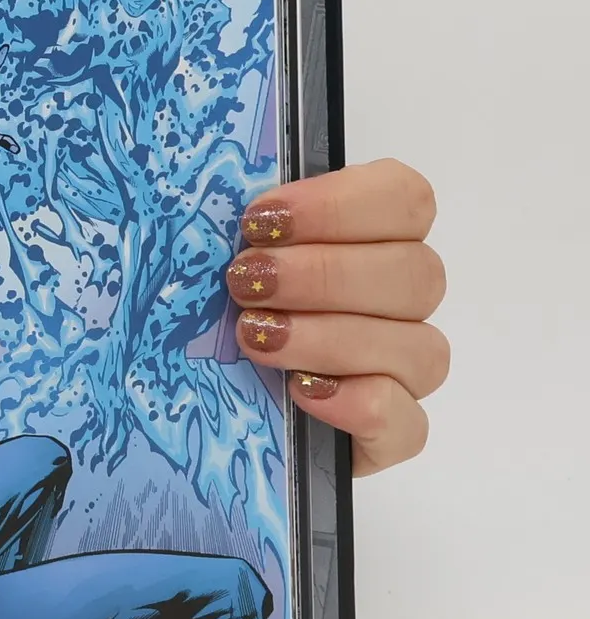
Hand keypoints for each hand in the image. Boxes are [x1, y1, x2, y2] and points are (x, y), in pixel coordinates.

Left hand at [225, 159, 446, 475]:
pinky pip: (408, 424)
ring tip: (256, 336)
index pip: (405, 200)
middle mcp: (399, 302)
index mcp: (372, 237)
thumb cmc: (211, 312)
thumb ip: (226, 222)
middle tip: (244, 282)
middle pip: (416, 274)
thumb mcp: (207, 256)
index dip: (339, 205)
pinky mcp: (387, 434)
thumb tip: (200, 184)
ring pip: (418, 348)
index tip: (259, 221)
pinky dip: (360, 405)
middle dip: (324, 275)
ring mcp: (401, 370)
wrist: (201, 404)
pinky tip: (303, 392)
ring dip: (331, 338)